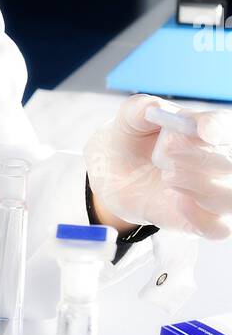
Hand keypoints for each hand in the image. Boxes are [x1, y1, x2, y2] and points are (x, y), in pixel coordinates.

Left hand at [84, 93, 231, 239]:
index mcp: (209, 128)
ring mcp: (216, 192)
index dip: (218, 127)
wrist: (114, 174)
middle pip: (231, 164)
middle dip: (202, 159)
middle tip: (166, 154)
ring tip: (168, 176)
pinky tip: (178, 201)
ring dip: (201, 186)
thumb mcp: (128, 120)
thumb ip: (138, 109)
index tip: (204, 130)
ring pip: (230, 197)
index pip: (226, 126)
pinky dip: (201, 217)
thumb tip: (152, 107)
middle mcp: (221, 159)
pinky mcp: (205, 220)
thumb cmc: (131, 140)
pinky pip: (220, 227)